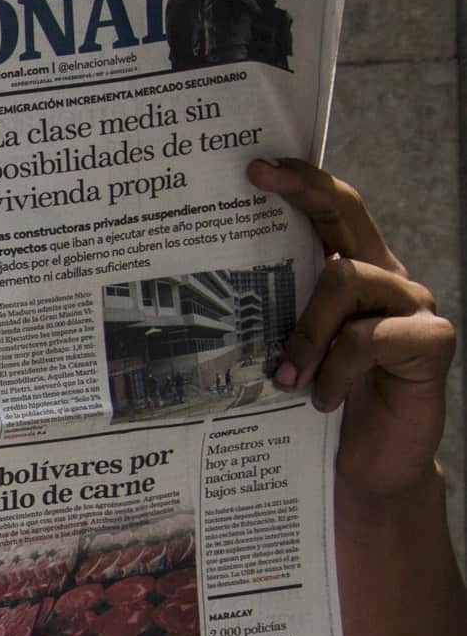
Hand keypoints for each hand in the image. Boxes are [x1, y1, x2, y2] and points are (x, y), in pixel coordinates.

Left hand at [252, 159, 454, 501]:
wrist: (367, 468)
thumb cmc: (317, 408)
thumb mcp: (287, 355)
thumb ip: (270, 319)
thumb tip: (204, 292)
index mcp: (350, 274)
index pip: (331, 212)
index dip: (301, 182)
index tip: (256, 167)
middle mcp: (384, 278)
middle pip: (349, 215)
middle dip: (304, 192)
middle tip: (258, 181)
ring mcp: (412, 305)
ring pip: (345, 280)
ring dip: (303, 330)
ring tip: (283, 378)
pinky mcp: (431, 341)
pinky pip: (369, 336)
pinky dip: (335, 369)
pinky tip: (322, 399)